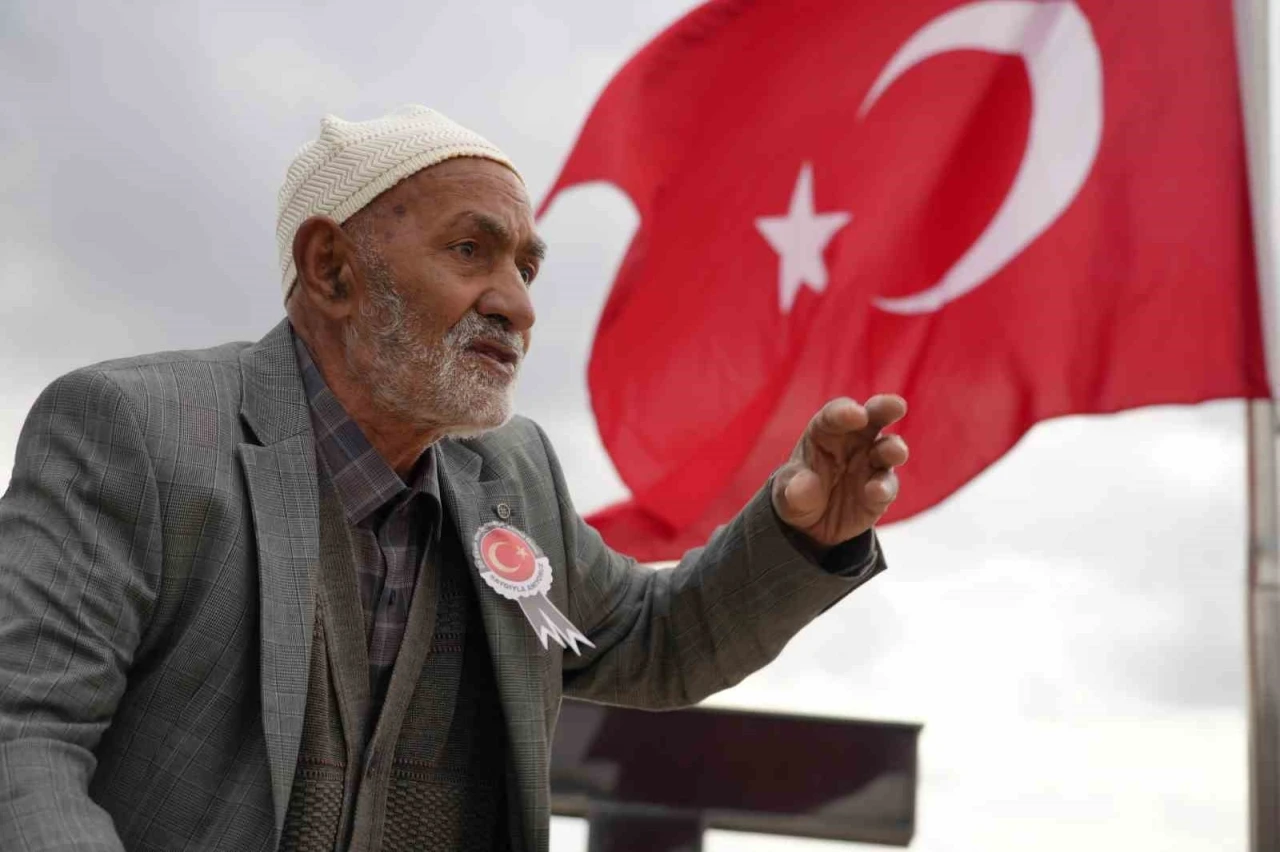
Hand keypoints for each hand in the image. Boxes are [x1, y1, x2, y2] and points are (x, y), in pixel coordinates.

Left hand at [771, 395, 908, 548]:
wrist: (809, 525)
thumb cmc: (797, 493)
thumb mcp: (786, 494)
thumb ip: (794, 488)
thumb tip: (806, 484)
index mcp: (824, 432)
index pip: (834, 415)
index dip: (845, 412)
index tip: (857, 414)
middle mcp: (852, 442)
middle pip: (872, 418)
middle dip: (884, 409)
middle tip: (896, 406)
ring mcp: (870, 465)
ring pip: (887, 449)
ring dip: (893, 448)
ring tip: (893, 453)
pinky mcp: (880, 490)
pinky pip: (887, 485)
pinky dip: (885, 487)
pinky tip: (877, 492)